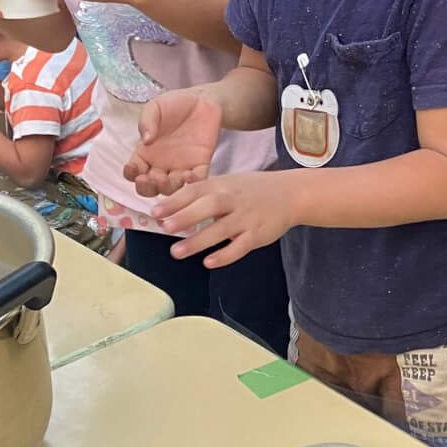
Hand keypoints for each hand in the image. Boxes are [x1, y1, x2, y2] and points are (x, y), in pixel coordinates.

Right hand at [125, 92, 222, 196]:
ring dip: (168, 188)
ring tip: (170, 177)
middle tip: (150, 179)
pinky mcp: (200, 165)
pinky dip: (193, 183)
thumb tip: (145, 140)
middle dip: (148, 188)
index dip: (130, 174)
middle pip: (150, 187)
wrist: (202, 100)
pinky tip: (190, 175)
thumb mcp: (155, 107)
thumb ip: (147, 121)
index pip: (133, 172)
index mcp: (145, 153)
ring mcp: (180, 167)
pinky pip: (197, 181)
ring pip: (172, 188)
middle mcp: (161, 165)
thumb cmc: (174, 104)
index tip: (132, 168)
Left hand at [149, 170, 296, 266]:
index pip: (195, 191)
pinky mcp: (258, 234)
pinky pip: (240, 246)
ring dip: (198, 241)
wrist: (290, 194)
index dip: (174, 201)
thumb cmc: (252, 190)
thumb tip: (170, 207)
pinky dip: (225, 255)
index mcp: (222, 185)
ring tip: (176, 252)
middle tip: (164, 227)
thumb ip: (202, 194)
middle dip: (185, 216)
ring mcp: (246, 217)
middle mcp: (233, 200)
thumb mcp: (227, 183)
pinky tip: (209, 262)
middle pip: (208, 206)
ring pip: (221, 229)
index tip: (155, 212)